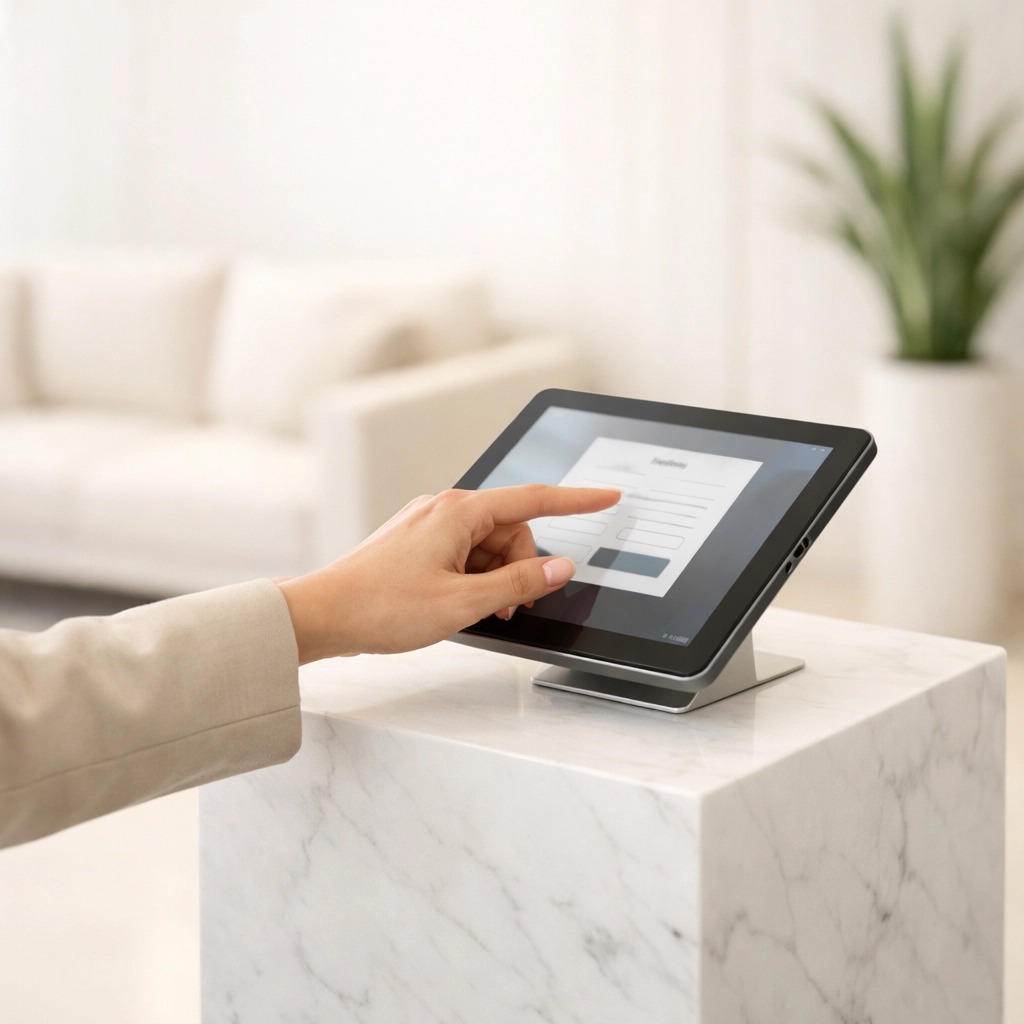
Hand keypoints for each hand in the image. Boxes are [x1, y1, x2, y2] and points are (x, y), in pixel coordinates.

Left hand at [277, 484, 619, 663]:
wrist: (321, 615)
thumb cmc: (382, 607)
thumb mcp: (463, 603)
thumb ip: (519, 584)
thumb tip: (561, 568)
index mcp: (459, 512)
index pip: (534, 500)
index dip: (578, 501)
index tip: (609, 496)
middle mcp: (444, 509)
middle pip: (511, 531)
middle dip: (520, 568)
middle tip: (507, 608)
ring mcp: (428, 525)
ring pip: (487, 546)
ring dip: (495, 579)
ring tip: (475, 613)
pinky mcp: (416, 543)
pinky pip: (463, 554)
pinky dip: (473, 579)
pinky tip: (458, 605)